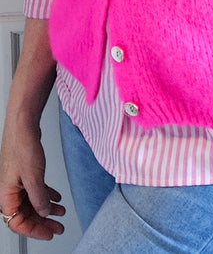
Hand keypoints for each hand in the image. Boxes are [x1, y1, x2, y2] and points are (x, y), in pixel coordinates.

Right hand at [0, 119, 64, 239]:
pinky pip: (35, 190)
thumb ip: (39, 198)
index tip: (49, 233)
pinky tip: (56, 198)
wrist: (24, 124)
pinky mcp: (25, 172)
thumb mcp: (33, 177)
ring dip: (47, 209)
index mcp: (6, 195)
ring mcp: (17, 181)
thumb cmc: (23, 145)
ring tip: (61, 213)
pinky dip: (47, 195)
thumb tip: (43, 213)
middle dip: (43, 222)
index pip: (18, 222)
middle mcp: (10, 190)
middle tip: (58, 227)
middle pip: (26, 214)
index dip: (34, 230)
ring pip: (32, 202)